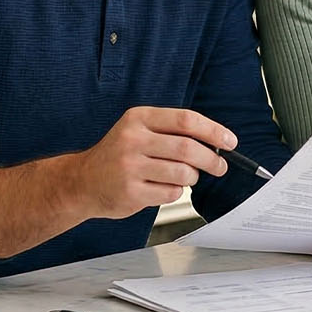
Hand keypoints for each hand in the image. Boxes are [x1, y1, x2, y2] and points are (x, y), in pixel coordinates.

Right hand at [66, 107, 232, 219]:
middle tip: (219, 166)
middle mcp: (132, 139)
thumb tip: (215, 141)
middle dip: (211, 159)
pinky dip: (175, 192)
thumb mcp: (138, 131)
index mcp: (138, 118)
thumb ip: (171, 131)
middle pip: (188, 148)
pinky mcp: (130, 192)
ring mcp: (130, 167)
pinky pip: (170, 193)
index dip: (213, 131)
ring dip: (192, 177)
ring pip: (182, 173)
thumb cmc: (117, 156)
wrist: (82, 182)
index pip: (186, 120)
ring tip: (185, 177)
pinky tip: (161, 187)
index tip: (229, 141)